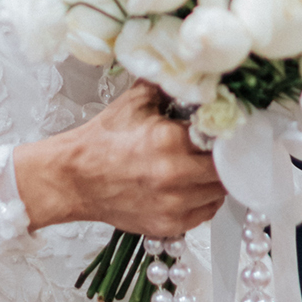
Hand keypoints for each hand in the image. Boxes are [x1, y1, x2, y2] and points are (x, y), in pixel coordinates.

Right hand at [13, 82, 225, 234]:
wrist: (74, 178)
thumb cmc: (103, 140)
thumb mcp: (136, 101)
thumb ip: (170, 87)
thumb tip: (197, 76)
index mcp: (169, 141)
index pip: (221, 138)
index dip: (227, 133)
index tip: (226, 128)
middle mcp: (175, 177)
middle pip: (225, 170)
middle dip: (224, 158)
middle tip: (218, 148)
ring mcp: (173, 206)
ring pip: (219, 194)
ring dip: (216, 180)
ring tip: (203, 166)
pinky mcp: (168, 225)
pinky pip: (204, 214)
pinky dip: (203, 200)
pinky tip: (192, 186)